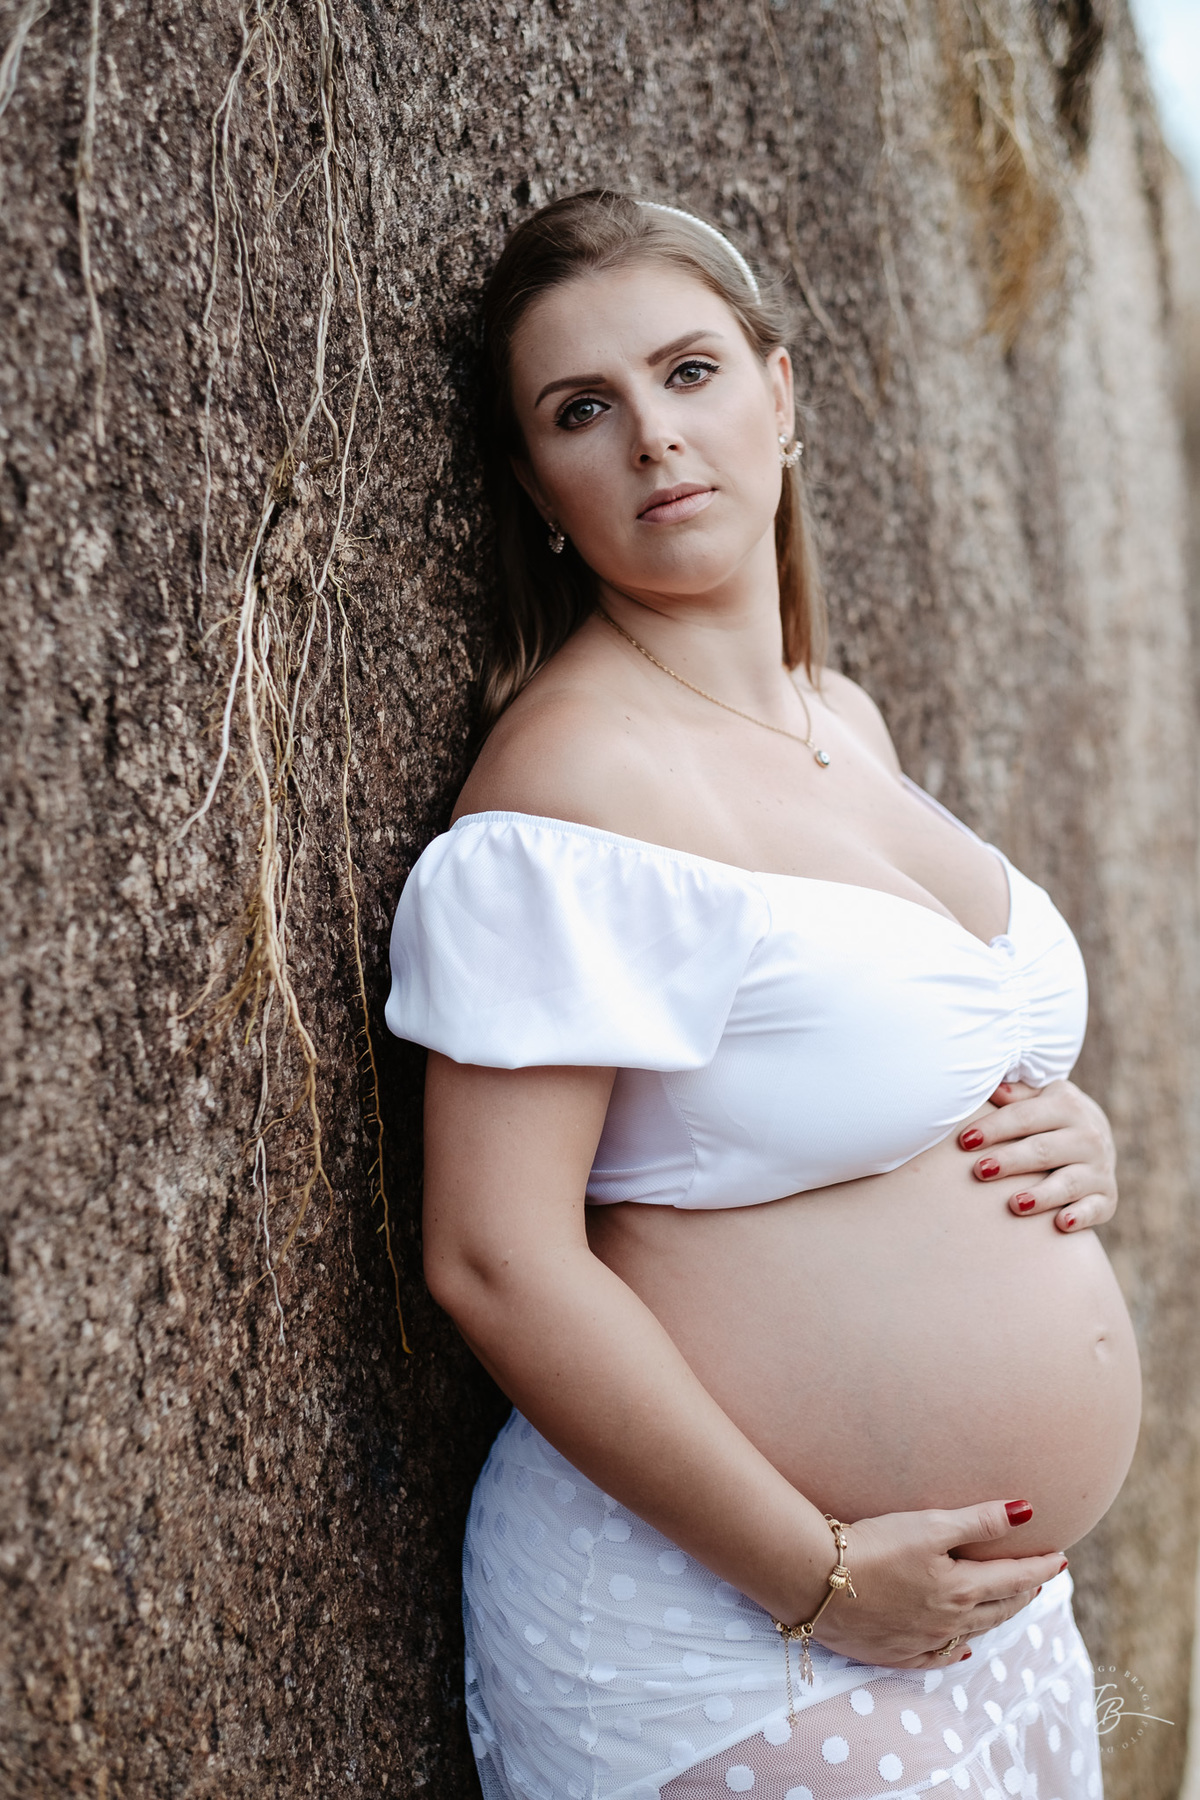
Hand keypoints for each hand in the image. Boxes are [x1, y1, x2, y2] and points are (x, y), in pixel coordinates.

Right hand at [809, 1500, 1065, 1668]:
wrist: (816, 1580)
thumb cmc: (874, 1545)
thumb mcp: (930, 1525)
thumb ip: (980, 1520)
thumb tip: (1027, 1511)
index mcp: (962, 1589)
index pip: (1015, 1578)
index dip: (1040, 1566)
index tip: (1060, 1557)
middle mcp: (950, 1621)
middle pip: (999, 1607)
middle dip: (1024, 1591)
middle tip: (1039, 1578)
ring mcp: (922, 1641)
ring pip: (973, 1631)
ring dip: (997, 1616)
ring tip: (1010, 1604)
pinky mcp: (894, 1652)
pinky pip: (938, 1658)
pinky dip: (957, 1651)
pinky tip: (964, 1647)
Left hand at [957, 1078, 1116, 1232]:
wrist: (1097, 1139)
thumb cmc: (1051, 1118)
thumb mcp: (1040, 1098)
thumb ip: (1018, 1095)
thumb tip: (994, 1089)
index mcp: (1067, 1105)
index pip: (1025, 1117)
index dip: (994, 1128)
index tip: (965, 1140)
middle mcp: (1088, 1136)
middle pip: (1043, 1150)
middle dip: (1011, 1161)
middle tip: (981, 1171)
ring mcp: (1099, 1169)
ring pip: (1068, 1182)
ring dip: (1042, 1194)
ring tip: (1014, 1204)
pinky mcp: (1107, 1198)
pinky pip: (1094, 1208)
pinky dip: (1080, 1217)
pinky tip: (1060, 1224)